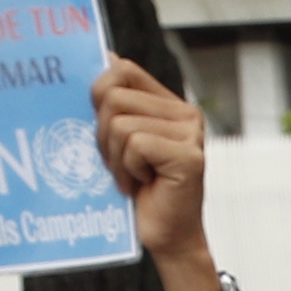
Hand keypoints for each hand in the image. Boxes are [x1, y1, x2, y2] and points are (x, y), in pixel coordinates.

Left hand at [91, 60, 211, 270]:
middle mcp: (186, 114)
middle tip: (121, 162)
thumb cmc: (140, 189)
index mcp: (170, 104)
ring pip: (120, 123)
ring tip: (133, 176)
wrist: (166, 236)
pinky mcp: (189, 156)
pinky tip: (144, 183)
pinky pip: (135, 144)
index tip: (104, 124)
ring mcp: (191, 134)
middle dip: (103, 134)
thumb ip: (114, 101)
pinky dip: (129, 168)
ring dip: (115, 156)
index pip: (122, 69)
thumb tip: (103, 54)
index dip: (99, 93)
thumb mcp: (119, 138)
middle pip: (113, 96)